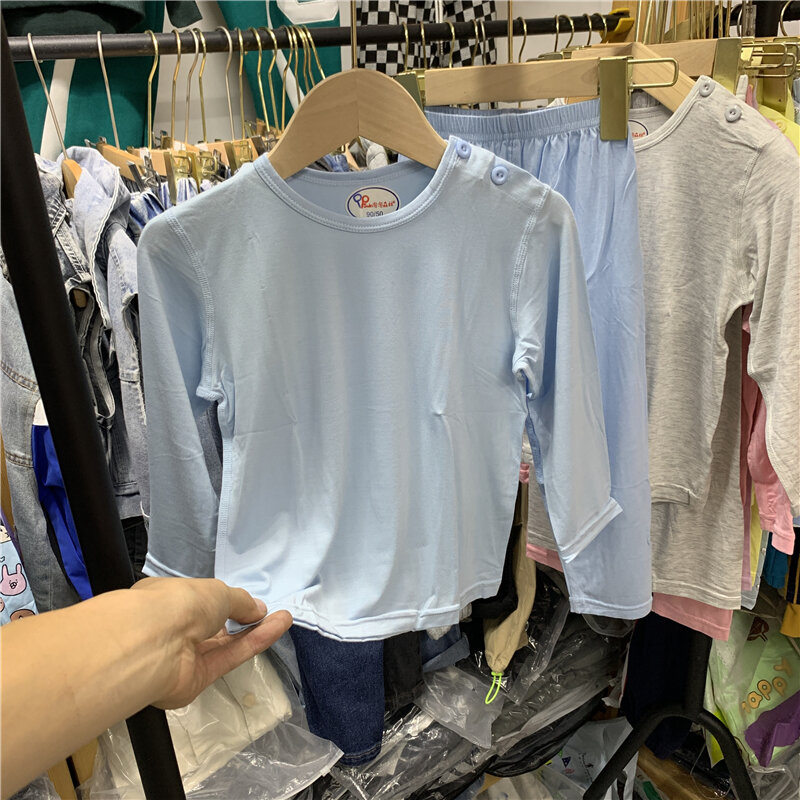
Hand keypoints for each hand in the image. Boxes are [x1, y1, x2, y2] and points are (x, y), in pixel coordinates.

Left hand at [131, 577, 291, 708]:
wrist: (154, 645)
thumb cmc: (179, 604)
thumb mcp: (218, 591)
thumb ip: (241, 602)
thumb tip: (258, 609)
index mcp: (169, 599)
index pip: (198, 601)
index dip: (224, 601)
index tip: (247, 602)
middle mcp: (174, 628)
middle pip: (214, 625)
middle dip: (243, 617)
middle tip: (269, 612)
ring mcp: (184, 655)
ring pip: (225, 643)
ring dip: (254, 631)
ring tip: (282, 619)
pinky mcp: (196, 679)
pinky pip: (228, 658)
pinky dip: (252, 644)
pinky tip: (275, 629)